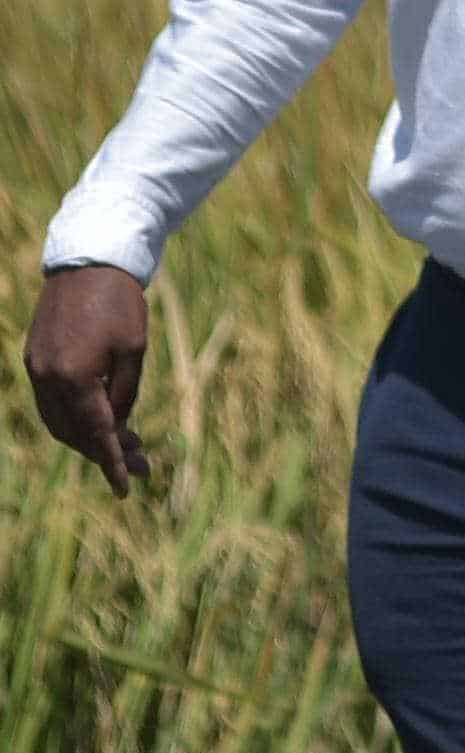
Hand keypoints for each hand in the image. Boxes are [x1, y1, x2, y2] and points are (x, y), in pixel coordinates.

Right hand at [24, 265, 154, 496]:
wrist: (88, 264)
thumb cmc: (121, 304)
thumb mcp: (133, 352)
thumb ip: (123, 394)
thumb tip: (116, 426)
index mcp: (73, 377)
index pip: (95, 432)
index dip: (112, 463)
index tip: (128, 488)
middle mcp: (46, 377)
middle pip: (73, 433)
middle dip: (105, 452)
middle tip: (141, 464)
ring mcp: (36, 368)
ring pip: (58, 421)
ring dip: (90, 437)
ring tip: (128, 445)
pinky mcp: (35, 359)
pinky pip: (52, 402)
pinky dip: (76, 417)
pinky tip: (103, 421)